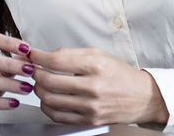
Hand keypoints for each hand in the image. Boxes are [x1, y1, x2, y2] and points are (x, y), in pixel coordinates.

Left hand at [27, 46, 169, 124]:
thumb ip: (72, 54)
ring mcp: (90, 106)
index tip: (31, 54)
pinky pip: (57, 115)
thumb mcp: (100, 55)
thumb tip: (46, 55)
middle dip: (35, 73)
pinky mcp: (88, 120)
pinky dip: (47, 106)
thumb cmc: (120, 74)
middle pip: (49, 80)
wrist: (142, 97)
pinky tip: (49, 98)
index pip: (57, 60)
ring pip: (49, 99)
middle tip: (33, 69)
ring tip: (41, 83)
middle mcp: (93, 86)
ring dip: (39, 90)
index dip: (38, 57)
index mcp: (96, 65)